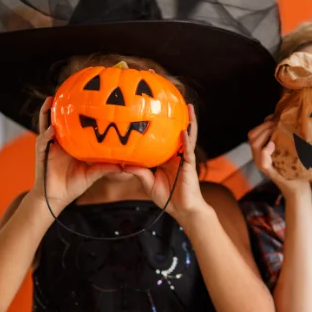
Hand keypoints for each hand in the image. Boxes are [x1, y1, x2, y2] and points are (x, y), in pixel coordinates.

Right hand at [31, 97, 120, 211]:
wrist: (56, 198)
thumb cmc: (73, 185)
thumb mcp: (92, 174)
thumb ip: (106, 168)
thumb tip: (125, 166)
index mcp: (70, 144)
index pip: (73, 124)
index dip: (76, 112)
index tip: (86, 99)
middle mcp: (59, 141)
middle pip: (58, 120)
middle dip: (60, 106)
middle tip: (67, 90)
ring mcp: (49, 146)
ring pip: (46, 125)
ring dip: (47, 113)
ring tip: (51, 100)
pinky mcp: (42, 154)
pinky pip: (43, 142)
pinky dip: (47, 135)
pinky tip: (52, 130)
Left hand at [124, 104, 207, 220]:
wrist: (181, 210)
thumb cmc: (167, 197)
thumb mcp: (148, 183)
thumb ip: (138, 172)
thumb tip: (122, 164)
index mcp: (167, 156)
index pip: (163, 137)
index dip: (160, 125)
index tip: (153, 111)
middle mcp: (177, 154)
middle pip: (177, 132)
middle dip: (177, 117)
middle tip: (175, 101)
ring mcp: (184, 159)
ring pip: (187, 137)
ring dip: (189, 122)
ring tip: (189, 108)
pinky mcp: (189, 166)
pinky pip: (188, 151)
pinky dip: (185, 141)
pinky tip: (183, 131)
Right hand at [248, 117, 310, 197]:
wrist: (298, 189)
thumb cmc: (295, 169)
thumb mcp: (289, 150)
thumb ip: (283, 138)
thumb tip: (282, 120)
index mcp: (261, 151)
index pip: (254, 133)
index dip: (263, 124)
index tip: (275, 118)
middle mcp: (258, 157)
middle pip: (252, 136)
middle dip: (264, 127)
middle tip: (278, 124)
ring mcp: (262, 165)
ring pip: (254, 144)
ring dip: (265, 134)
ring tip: (277, 131)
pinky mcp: (269, 172)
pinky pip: (262, 160)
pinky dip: (266, 150)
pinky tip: (273, 144)